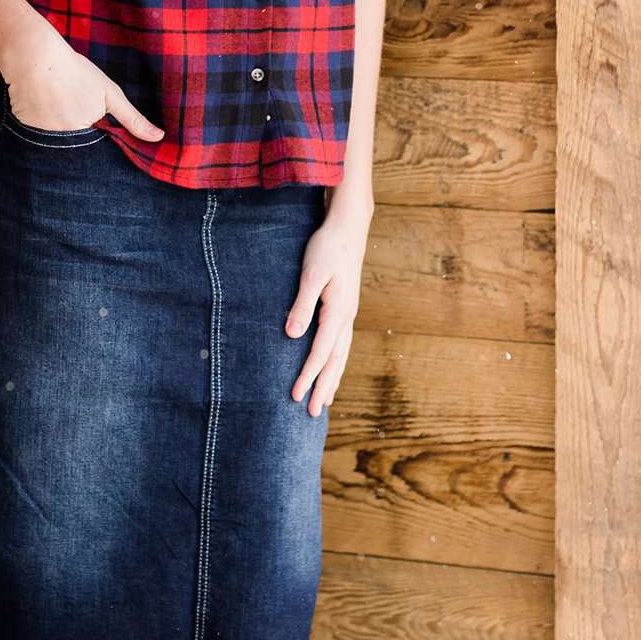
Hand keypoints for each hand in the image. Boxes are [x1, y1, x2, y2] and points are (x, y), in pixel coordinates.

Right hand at [0, 23, 164, 141]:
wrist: (33, 57)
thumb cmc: (74, 73)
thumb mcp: (109, 94)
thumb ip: (133, 119)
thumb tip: (159, 137)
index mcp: (85, 139)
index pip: (99, 157)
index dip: (102, 145)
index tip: (101, 128)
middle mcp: (61, 146)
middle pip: (77, 155)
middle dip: (82, 142)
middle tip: (76, 110)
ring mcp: (41, 142)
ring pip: (58, 147)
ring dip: (62, 135)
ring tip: (60, 107)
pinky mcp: (25, 133)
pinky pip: (40, 140)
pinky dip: (45, 127)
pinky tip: (45, 107)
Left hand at [284, 207, 370, 416]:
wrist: (348, 227)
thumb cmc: (326, 247)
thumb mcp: (311, 274)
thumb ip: (303, 305)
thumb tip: (292, 336)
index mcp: (338, 312)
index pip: (320, 352)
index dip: (307, 375)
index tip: (294, 395)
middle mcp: (346, 317)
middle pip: (335, 360)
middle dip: (323, 386)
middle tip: (311, 412)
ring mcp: (348, 313)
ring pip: (341, 354)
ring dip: (332, 378)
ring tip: (324, 400)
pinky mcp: (345, 307)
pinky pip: (341, 343)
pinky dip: (336, 361)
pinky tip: (331, 367)